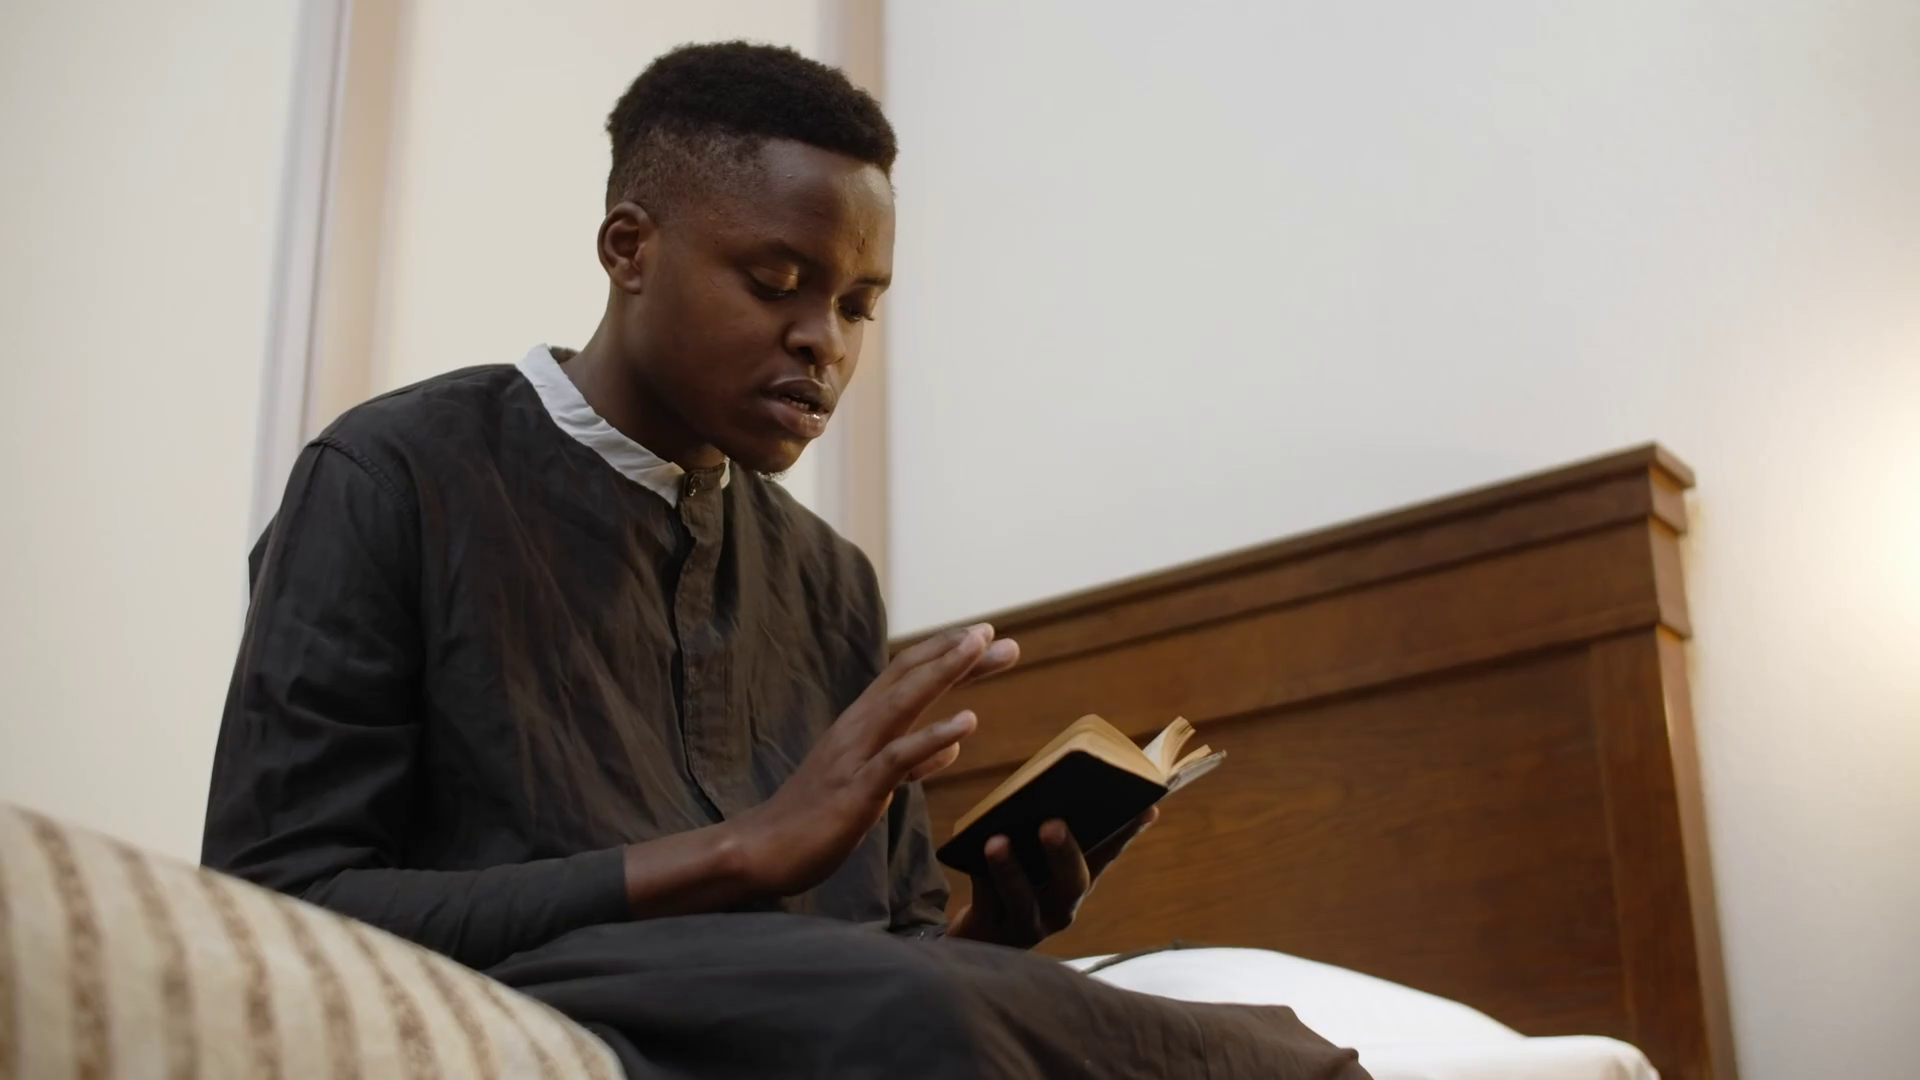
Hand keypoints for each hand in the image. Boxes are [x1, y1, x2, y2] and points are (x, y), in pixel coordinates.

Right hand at [728, 623, 1018, 896]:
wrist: (762, 851)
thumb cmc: (813, 817)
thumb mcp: (870, 781)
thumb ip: (910, 760)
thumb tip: (952, 745)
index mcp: (860, 725)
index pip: (904, 676)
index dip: (943, 654)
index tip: (983, 638)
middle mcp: (856, 729)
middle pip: (907, 676)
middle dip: (953, 653)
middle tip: (997, 635)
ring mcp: (854, 756)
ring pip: (902, 702)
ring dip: (943, 672)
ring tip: (981, 649)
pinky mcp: (855, 790)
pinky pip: (897, 757)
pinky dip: (933, 737)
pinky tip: (967, 722)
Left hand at [946, 806, 1158, 948]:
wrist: (973, 935)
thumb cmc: (1007, 884)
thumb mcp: (1032, 858)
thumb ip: (1049, 829)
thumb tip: (1053, 790)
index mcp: (1074, 882)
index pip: (1107, 854)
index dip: (1126, 833)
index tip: (1146, 807)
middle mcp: (1059, 908)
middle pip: (1072, 883)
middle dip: (1064, 853)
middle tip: (1052, 823)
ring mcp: (1028, 925)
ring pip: (1022, 899)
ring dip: (1010, 869)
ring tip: (996, 841)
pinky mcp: (992, 933)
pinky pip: (985, 904)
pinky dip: (978, 878)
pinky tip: (968, 852)